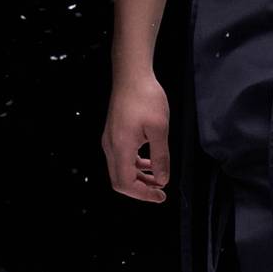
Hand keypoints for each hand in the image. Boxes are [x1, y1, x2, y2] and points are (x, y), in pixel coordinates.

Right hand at [102, 75, 170, 202]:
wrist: (132, 75)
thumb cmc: (146, 98)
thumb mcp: (159, 129)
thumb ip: (160, 157)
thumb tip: (162, 179)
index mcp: (120, 148)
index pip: (125, 183)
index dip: (143, 194)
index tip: (161, 196)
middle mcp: (111, 147)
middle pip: (120, 180)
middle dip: (140, 189)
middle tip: (160, 192)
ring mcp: (110, 140)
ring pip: (121, 170)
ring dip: (139, 178)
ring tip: (158, 179)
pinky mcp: (114, 134)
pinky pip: (122, 158)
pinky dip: (135, 165)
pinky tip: (150, 162)